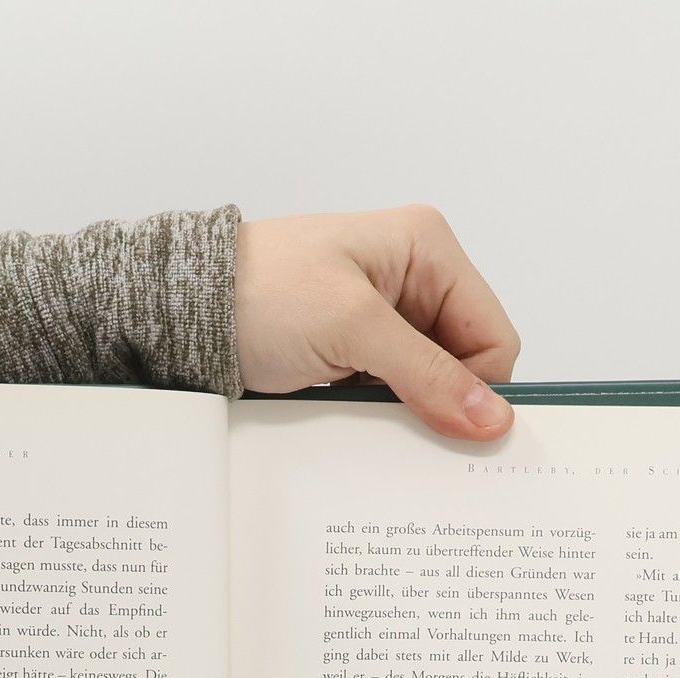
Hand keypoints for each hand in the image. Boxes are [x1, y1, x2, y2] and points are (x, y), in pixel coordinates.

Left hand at [235, 205, 519, 440]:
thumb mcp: (352, 328)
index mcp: (427, 248)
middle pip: (466, 363)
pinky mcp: (358, 350)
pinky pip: (394, 393)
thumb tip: (492, 417)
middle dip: (443, 400)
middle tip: (404, 425)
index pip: (493, 335)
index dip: (479, 387)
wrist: (186, 310)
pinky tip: (355, 415)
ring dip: (409, 410)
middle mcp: (414, 278)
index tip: (451, 427)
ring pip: (431, 384)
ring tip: (367, 413)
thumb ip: (427, 373)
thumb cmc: (259, 293)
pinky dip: (383, 413)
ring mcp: (385, 317)